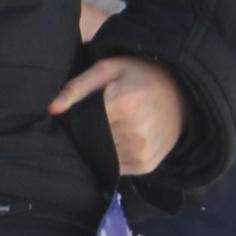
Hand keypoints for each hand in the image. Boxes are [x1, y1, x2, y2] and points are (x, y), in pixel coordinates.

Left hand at [49, 52, 185, 174]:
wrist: (182, 93)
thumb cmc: (140, 76)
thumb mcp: (108, 69)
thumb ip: (77, 87)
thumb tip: (52, 109)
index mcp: (124, 105)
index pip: (85, 123)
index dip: (83, 116)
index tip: (91, 107)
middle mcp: (135, 133)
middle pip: (93, 140)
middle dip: (93, 130)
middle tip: (108, 115)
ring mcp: (141, 152)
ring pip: (103, 154)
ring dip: (103, 143)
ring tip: (119, 124)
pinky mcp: (145, 165)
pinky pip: (116, 166)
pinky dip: (114, 154)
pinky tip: (125, 137)